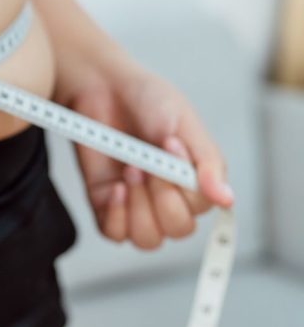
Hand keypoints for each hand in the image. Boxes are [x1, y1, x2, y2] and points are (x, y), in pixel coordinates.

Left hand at [58, 49, 234, 249]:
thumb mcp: (184, 123)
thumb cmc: (146, 100)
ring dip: (139, 208)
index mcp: (195, 179)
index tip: (170, 145)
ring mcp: (136, 204)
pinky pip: (114, 234)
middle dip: (162, 197)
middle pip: (178, 229)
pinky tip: (115, 188)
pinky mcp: (105, 206)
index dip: (186, 184)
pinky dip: (116, 216)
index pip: (203, 208)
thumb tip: (226, 200)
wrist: (101, 87)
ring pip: (148, 239)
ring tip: (130, 170)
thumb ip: (207, 163)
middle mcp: (168, 198)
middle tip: (145, 162)